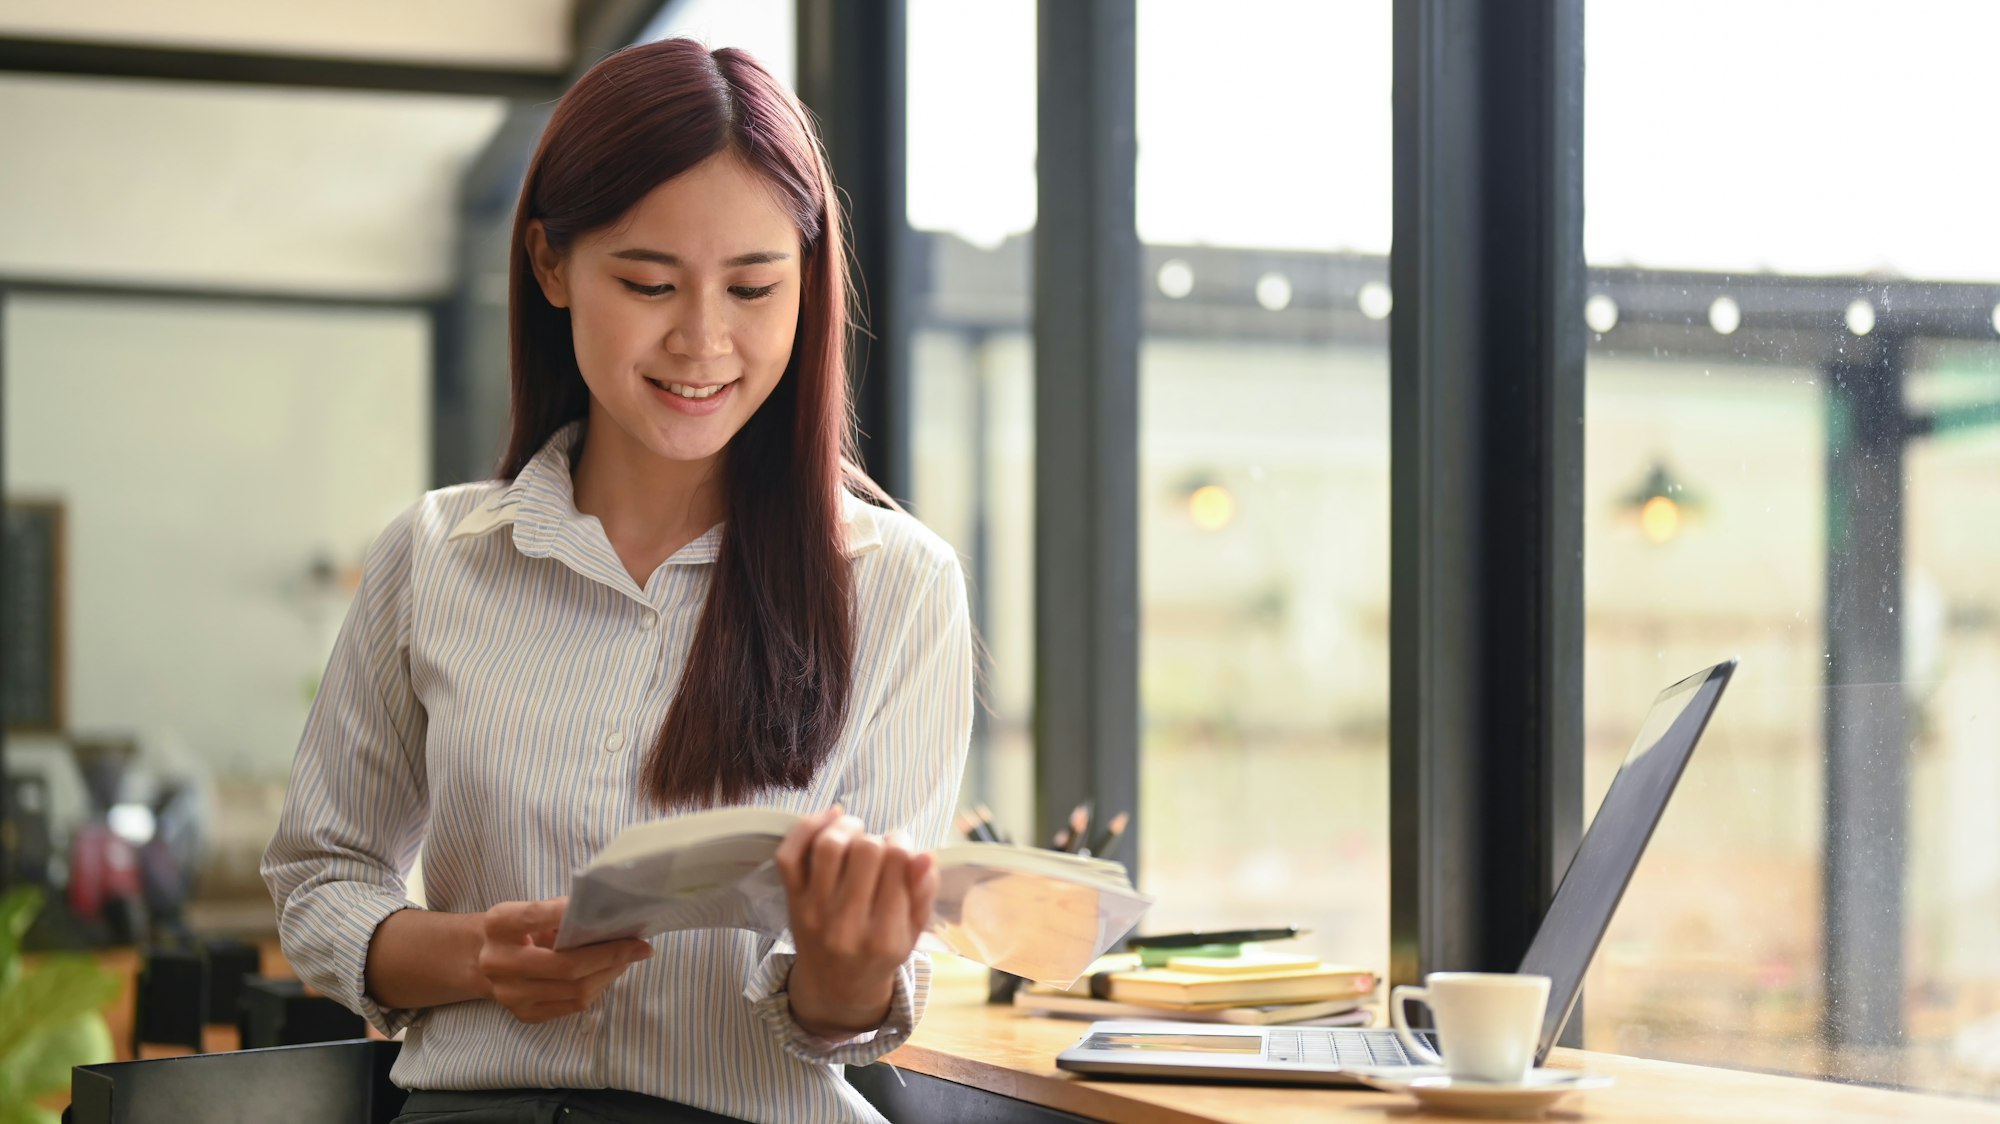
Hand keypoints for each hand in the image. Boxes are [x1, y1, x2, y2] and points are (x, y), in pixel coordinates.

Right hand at [470, 897, 652, 1023]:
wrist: (485, 961)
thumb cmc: (521, 928)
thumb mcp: (529, 910)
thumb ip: (559, 910)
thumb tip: (608, 915)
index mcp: (498, 925)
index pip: (535, 916)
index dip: (569, 913)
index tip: (606, 910)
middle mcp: (498, 962)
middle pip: (565, 965)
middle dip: (610, 955)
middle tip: (640, 946)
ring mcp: (510, 994)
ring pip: (575, 990)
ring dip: (610, 972)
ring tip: (630, 958)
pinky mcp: (524, 1014)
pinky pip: (573, 1005)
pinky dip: (598, 987)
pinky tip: (610, 972)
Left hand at [774, 807, 938, 1036]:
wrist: (835, 987)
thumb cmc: (880, 954)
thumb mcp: (913, 933)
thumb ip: (923, 894)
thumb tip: (925, 855)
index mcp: (885, 936)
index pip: (898, 862)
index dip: (903, 843)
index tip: (901, 848)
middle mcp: (847, 925)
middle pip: (866, 850)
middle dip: (878, 838)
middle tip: (879, 848)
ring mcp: (814, 912)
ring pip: (828, 846)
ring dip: (846, 827)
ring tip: (856, 832)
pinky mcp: (792, 902)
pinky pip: (789, 855)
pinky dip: (807, 827)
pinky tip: (830, 820)